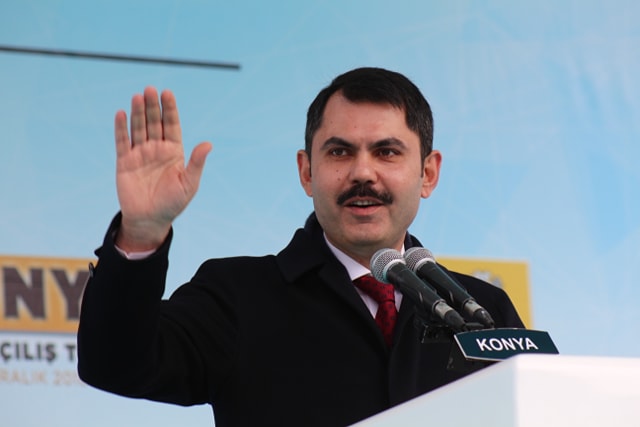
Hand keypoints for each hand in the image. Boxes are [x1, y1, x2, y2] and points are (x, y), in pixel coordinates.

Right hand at [114, 87, 211, 251]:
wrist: (150, 220)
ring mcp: (140, 154)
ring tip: (137, 96)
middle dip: (152, 106)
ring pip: (138, 128)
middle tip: (150, 89)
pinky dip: (121, 128)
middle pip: (154, 122)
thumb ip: (196, 163)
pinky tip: (121, 114)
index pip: (172, 125)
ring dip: (137, 113)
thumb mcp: (189, 184)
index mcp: (174, 152)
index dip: (170, 110)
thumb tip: (208, 144)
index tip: (167, 93)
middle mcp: (157, 149)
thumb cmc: (173, 203)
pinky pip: (122, 142)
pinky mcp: (125, 162)